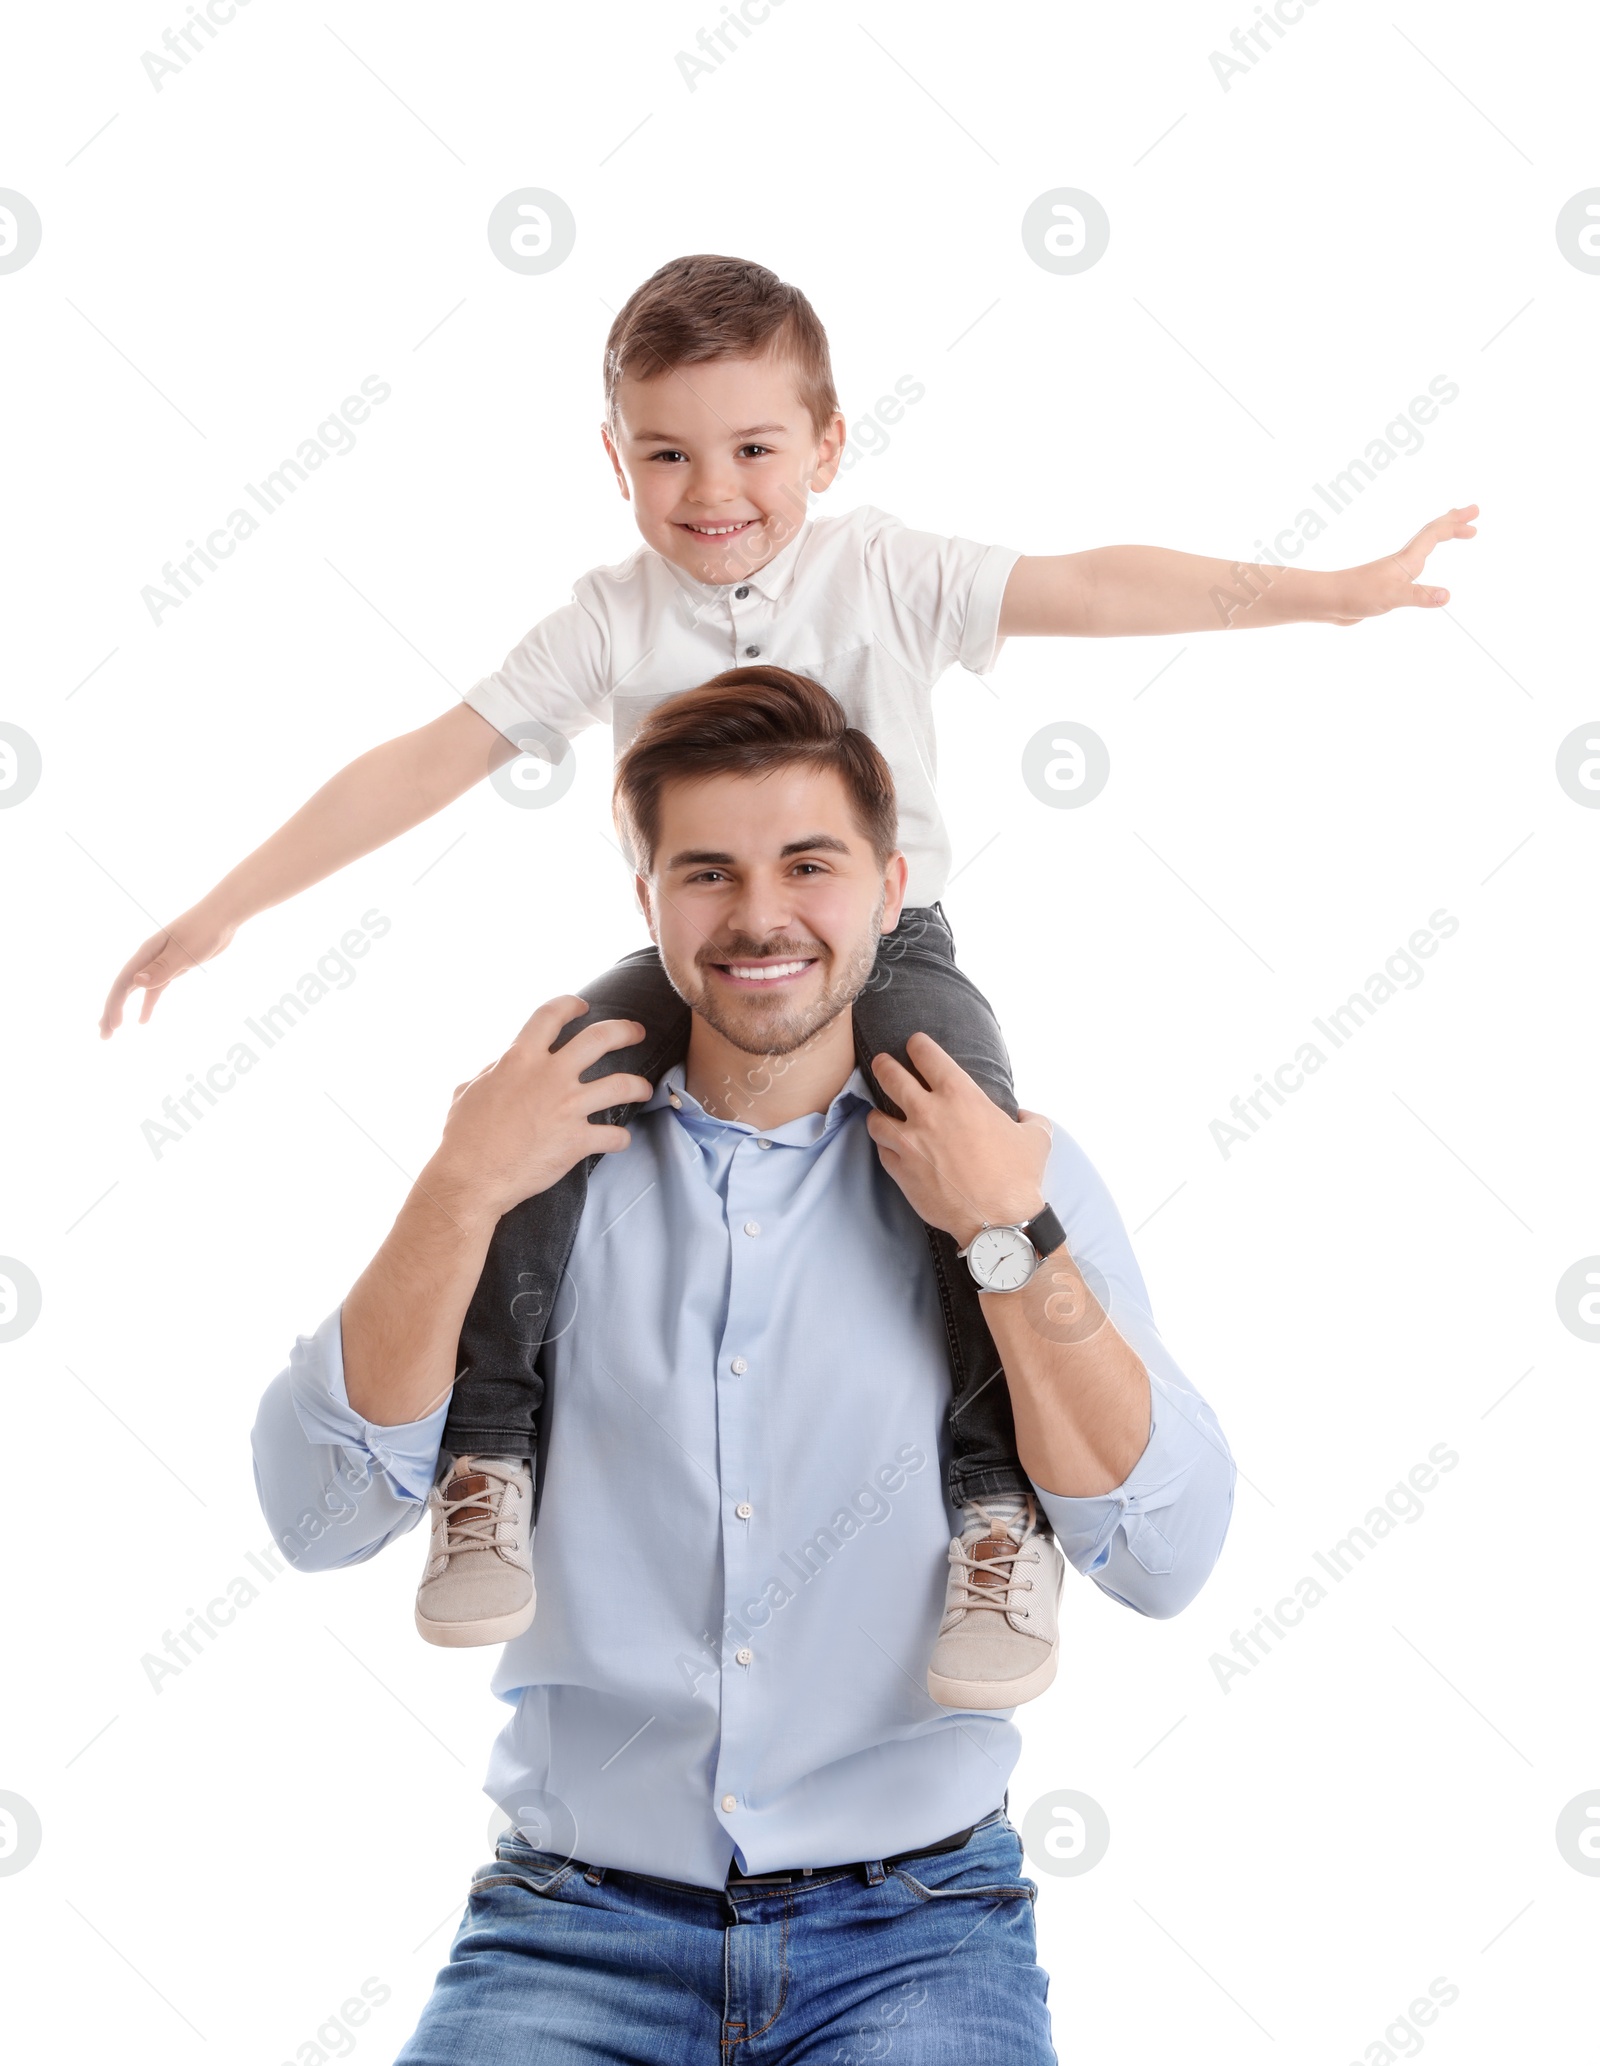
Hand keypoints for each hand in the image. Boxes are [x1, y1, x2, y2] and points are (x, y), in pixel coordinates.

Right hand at [99, 901, 237, 1036]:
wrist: (222, 917)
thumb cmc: (204, 930)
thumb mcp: (185, 951)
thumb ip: (162, 968)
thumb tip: (137, 983)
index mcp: (146, 953)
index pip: (123, 983)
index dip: (115, 1005)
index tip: (114, 1026)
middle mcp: (147, 959)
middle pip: (123, 988)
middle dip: (111, 1011)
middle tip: (103, 1036)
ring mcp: (159, 964)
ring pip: (136, 991)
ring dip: (124, 1009)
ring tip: (113, 1030)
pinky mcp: (172, 968)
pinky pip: (154, 990)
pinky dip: (147, 1004)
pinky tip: (143, 1020)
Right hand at [425, 996, 654, 1224]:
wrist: (471, 1178)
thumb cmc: (464, 1136)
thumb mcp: (468, 1090)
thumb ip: (491, 1072)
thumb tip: (500, 1065)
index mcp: (520, 1059)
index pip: (550, 1015)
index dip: (569, 1005)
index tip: (582, 1006)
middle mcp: (550, 1076)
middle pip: (600, 1038)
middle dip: (625, 1031)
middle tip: (637, 1032)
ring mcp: (567, 1107)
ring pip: (621, 1084)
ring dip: (639, 1085)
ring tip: (644, 1089)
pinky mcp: (578, 1140)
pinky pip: (614, 1136)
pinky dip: (621, 1138)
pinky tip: (620, 1140)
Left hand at [864, 1033, 1052, 1246]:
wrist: (997, 1222)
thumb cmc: (1019, 1178)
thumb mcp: (1037, 1137)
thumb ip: (1029, 1118)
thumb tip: (1023, 1115)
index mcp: (961, 1095)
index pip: (927, 1054)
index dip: (917, 1045)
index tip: (914, 1044)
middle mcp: (929, 1113)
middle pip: (890, 1075)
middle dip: (883, 1065)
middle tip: (881, 1063)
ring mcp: (910, 1142)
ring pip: (876, 1117)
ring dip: (878, 1113)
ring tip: (880, 1114)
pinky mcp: (900, 1170)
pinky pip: (882, 1151)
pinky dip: (885, 1147)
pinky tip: (891, 1148)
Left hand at [1329, 504, 1478, 622]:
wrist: (1328, 602)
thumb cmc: (1357, 595)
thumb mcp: (1392, 597)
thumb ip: (1420, 596)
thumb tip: (1447, 596)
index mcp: (1406, 559)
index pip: (1435, 534)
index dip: (1455, 526)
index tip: (1475, 522)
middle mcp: (1402, 561)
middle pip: (1431, 533)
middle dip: (1453, 521)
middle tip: (1474, 511)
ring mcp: (1394, 571)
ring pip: (1422, 547)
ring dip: (1440, 535)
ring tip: (1452, 531)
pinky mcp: (1386, 584)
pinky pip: (1413, 564)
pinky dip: (1425, 556)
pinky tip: (1421, 565)